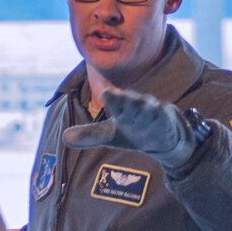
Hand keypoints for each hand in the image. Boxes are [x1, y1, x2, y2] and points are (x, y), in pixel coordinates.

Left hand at [63, 86, 199, 168]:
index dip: (113, 98)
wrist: (163, 138)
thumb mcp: (110, 135)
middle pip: (132, 102)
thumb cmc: (133, 132)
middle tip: (120, 94)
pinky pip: (165, 117)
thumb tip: (64, 138)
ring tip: (144, 103)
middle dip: (127, 99)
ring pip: (149, 108)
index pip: (116, 103)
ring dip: (146, 106)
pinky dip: (162, 116)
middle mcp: (137, 109)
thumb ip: (89, 135)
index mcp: (121, 110)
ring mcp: (153, 114)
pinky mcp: (167, 121)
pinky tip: (161, 112)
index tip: (107, 92)